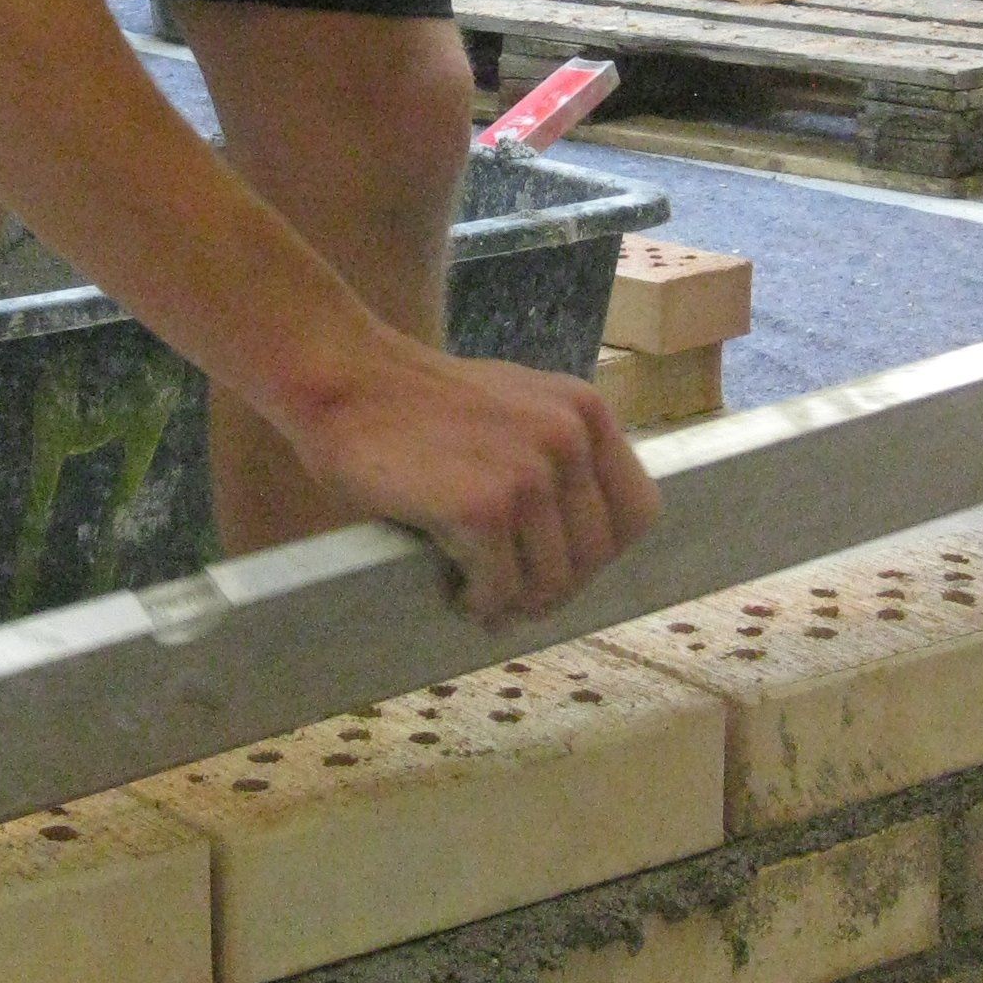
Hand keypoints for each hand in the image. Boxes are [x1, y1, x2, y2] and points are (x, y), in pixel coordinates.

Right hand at [280, 347, 660, 625]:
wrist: (344, 381)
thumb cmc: (417, 404)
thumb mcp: (516, 408)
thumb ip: (556, 458)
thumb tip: (577, 554)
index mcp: (585, 411)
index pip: (637, 513)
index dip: (598, 553)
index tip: (555, 565)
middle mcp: (568, 438)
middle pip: (595, 558)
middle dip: (552, 588)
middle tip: (507, 594)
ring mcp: (528, 472)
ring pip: (551, 583)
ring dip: (513, 601)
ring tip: (477, 593)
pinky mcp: (483, 507)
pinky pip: (500, 588)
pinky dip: (477, 602)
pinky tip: (453, 589)